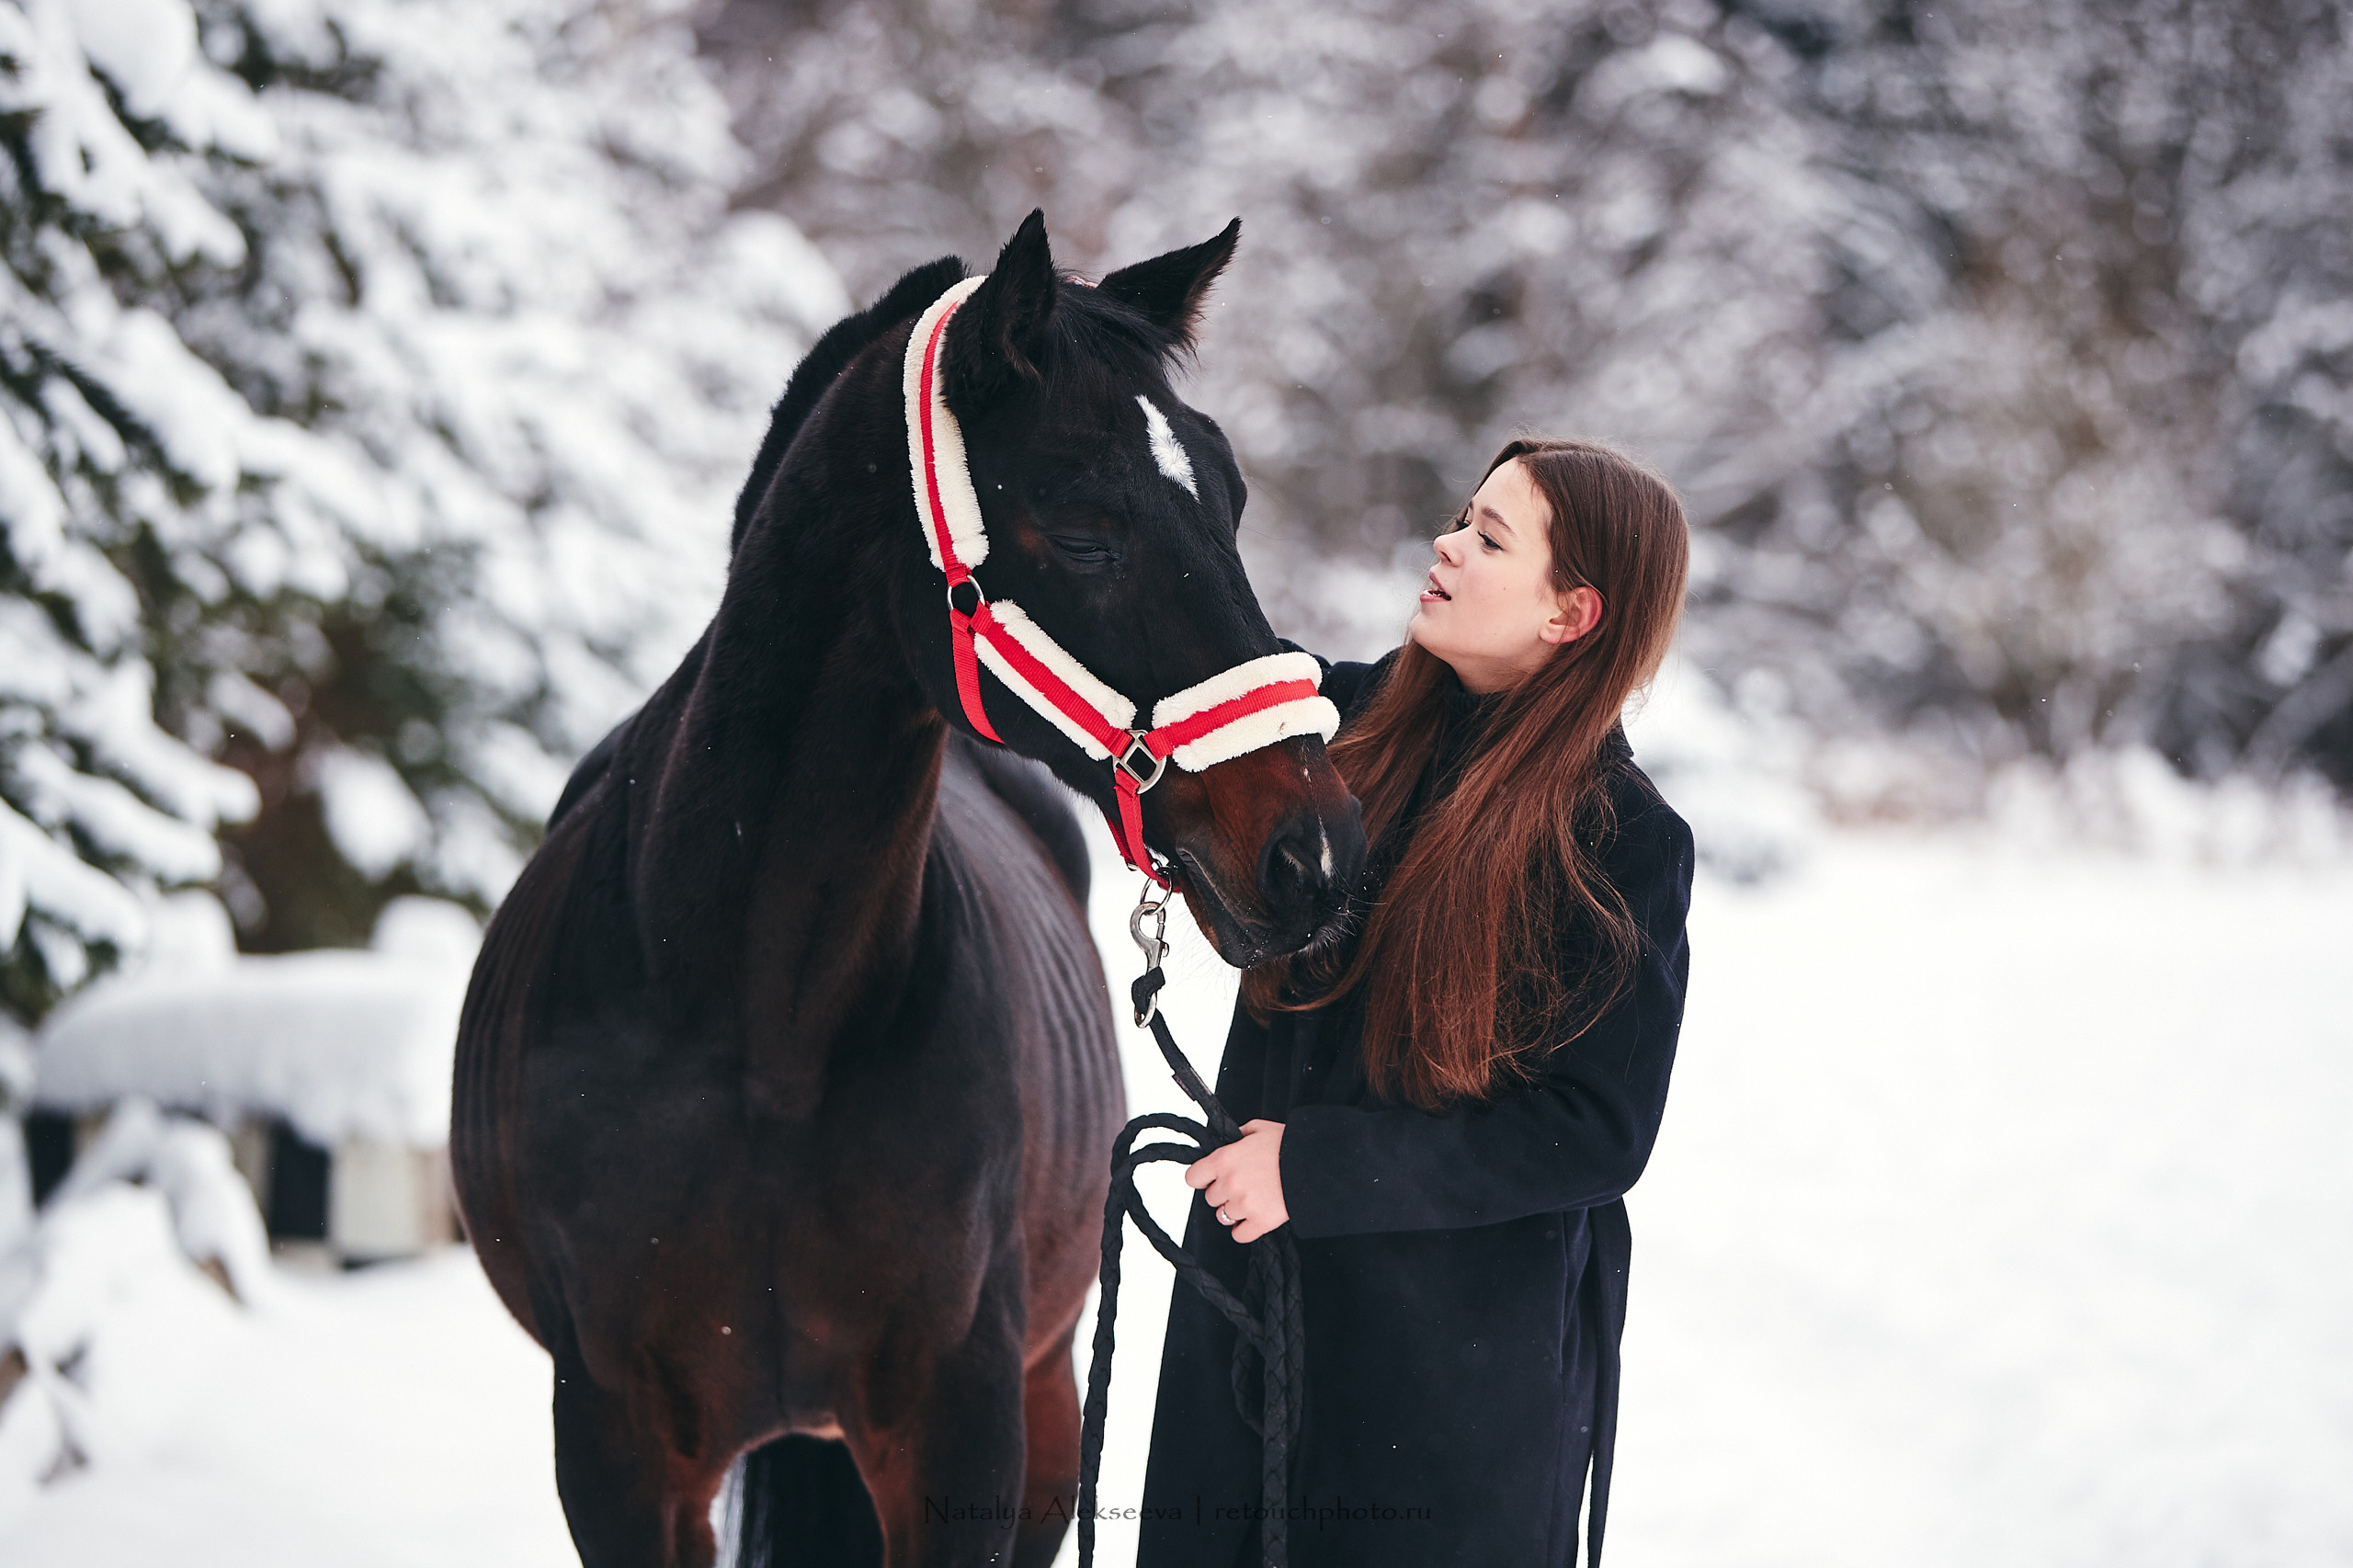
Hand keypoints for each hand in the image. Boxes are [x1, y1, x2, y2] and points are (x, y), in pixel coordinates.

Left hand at [1185, 1119, 1287, 1242]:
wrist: (1317, 1164)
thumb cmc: (1289, 1144)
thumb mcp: (1259, 1128)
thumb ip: (1236, 1136)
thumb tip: (1224, 1142)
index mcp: (1225, 1159)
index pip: (1193, 1178)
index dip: (1203, 1178)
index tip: (1212, 1178)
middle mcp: (1230, 1183)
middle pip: (1210, 1199)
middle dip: (1223, 1193)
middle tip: (1243, 1185)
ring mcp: (1245, 1204)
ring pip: (1224, 1217)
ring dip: (1235, 1210)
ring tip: (1254, 1199)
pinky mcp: (1261, 1222)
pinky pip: (1239, 1235)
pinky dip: (1245, 1229)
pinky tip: (1255, 1218)